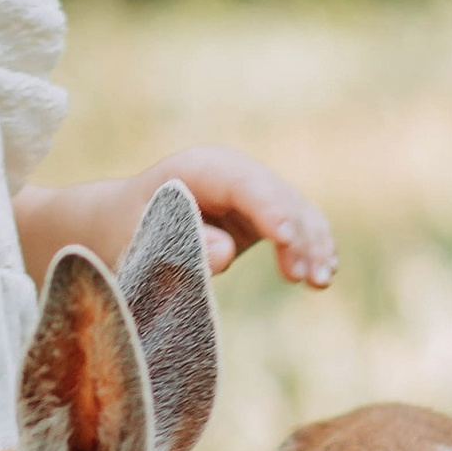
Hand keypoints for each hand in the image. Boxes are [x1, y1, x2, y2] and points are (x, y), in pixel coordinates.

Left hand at [149, 146, 335, 288]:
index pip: (243, 183)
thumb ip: (180, 242)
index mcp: (201, 168)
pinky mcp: (264, 215)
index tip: (284, 239)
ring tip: (319, 282)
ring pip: (297, 211)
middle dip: (297, 235)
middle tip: (302, 276)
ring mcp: (254, 192)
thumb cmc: (131, 227)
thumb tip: (223, 253)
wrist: (128, 222)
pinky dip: (313, 247)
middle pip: (278, 196)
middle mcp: (235, 173)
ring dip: (313, 245)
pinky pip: (299, 226)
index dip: (267, 208)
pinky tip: (323, 273)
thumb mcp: (142, 235)